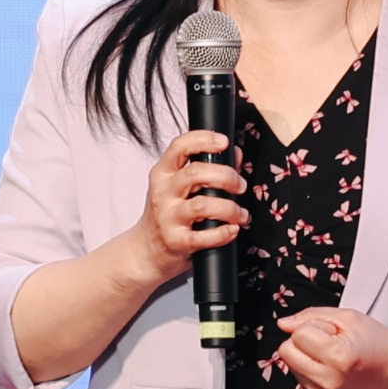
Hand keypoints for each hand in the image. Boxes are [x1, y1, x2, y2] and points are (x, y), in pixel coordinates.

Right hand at [122, 129, 246, 284]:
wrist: (147, 249)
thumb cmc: (168, 213)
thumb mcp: (180, 186)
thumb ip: (207, 168)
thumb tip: (235, 154)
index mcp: (163, 173)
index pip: (180, 146)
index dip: (204, 139)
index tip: (224, 142)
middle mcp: (163, 192)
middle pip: (196, 173)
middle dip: (226, 177)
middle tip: (240, 186)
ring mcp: (168, 217)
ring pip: (202, 206)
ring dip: (229, 208)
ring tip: (240, 214)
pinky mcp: (176, 241)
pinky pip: (203, 237)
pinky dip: (223, 233)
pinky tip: (232, 230)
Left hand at [273, 307, 387, 388]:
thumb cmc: (378, 342)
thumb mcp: (348, 317)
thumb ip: (311, 316)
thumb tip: (283, 324)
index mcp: (338, 357)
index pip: (297, 335)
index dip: (315, 327)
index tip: (334, 331)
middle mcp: (328, 379)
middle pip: (285, 351)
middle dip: (303, 340)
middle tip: (329, 340)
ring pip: (289, 363)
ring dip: (305, 354)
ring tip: (332, 353)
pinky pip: (298, 375)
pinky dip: (309, 367)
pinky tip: (329, 365)